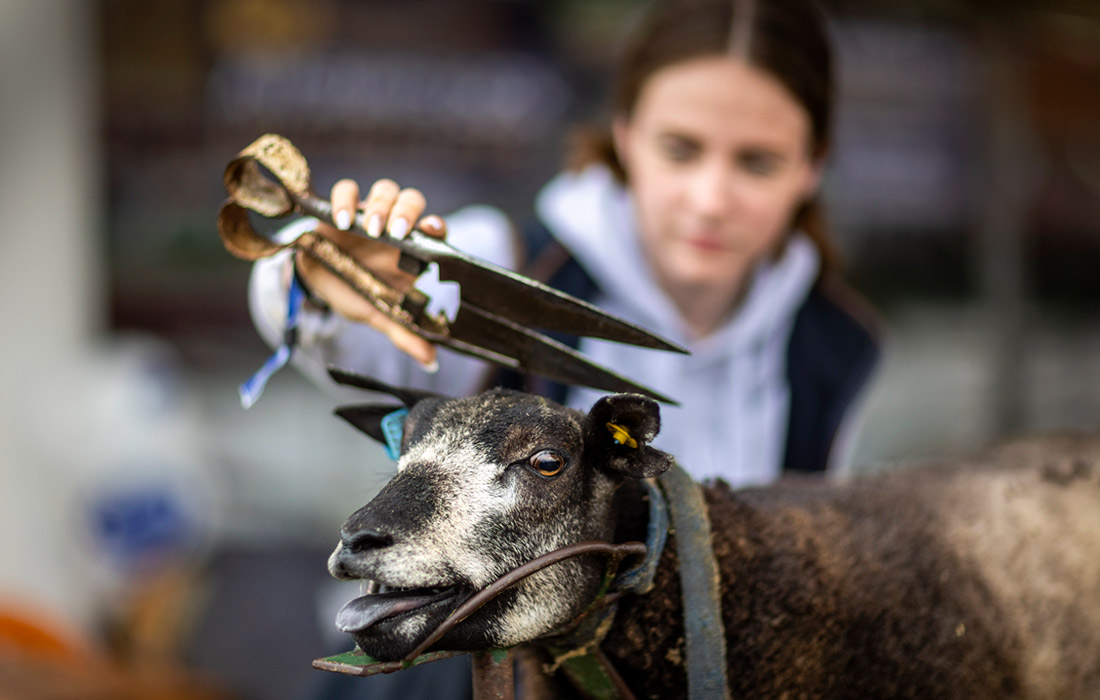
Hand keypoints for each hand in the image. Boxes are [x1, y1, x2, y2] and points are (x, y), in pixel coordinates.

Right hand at [294, 178, 446, 369]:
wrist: (316, 281)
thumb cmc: (355, 291)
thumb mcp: (379, 313)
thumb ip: (404, 333)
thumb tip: (431, 361)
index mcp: (410, 249)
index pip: (432, 229)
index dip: (436, 226)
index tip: (434, 230)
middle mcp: (393, 225)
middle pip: (411, 201)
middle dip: (407, 212)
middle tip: (396, 232)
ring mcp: (368, 213)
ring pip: (385, 190)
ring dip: (381, 206)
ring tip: (371, 229)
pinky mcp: (340, 206)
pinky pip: (345, 189)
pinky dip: (345, 200)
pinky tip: (341, 221)